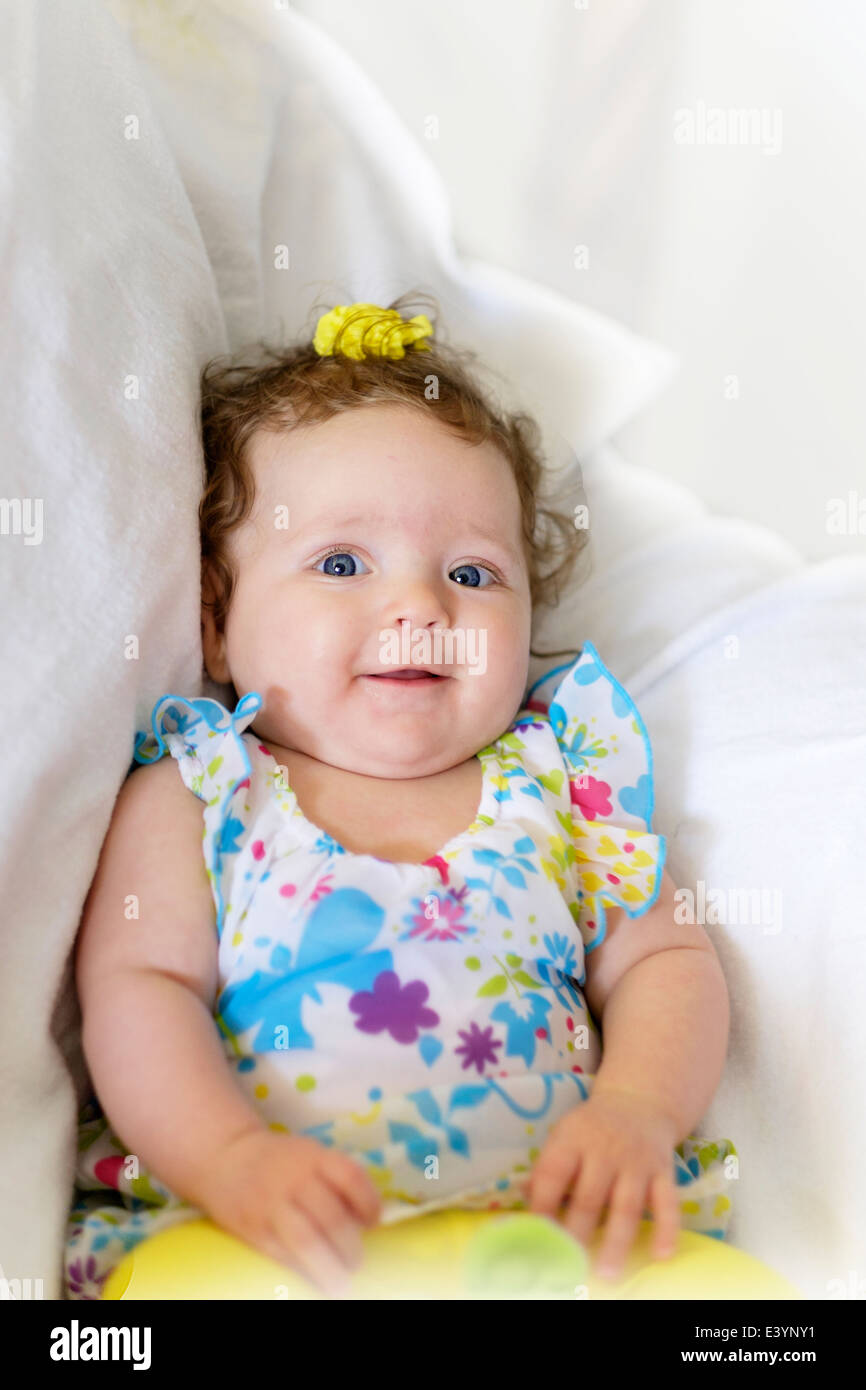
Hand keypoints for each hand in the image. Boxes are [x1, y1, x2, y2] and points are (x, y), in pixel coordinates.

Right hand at [195, 1129, 382, 1298]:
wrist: (226, 1157)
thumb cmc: (279, 1161)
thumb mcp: (310, 1154)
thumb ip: (336, 1180)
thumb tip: (366, 1221)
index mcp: (313, 1156)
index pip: (350, 1177)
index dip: (369, 1202)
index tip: (373, 1223)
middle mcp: (294, 1178)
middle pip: (331, 1217)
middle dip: (350, 1248)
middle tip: (356, 1264)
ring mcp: (271, 1204)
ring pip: (306, 1240)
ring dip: (329, 1268)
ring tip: (340, 1285)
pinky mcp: (253, 1229)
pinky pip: (281, 1255)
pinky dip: (302, 1271)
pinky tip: (314, 1280)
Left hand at [526, 1090, 680, 1281]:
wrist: (640, 1101)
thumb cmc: (592, 1128)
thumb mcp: (564, 1135)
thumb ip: (547, 1168)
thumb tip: (525, 1200)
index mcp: (573, 1139)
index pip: (553, 1174)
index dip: (542, 1206)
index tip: (535, 1237)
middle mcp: (605, 1150)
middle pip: (589, 1197)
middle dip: (578, 1232)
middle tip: (568, 1264)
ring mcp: (637, 1162)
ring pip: (626, 1205)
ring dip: (617, 1241)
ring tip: (608, 1273)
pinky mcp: (664, 1171)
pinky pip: (667, 1202)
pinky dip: (667, 1229)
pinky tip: (661, 1254)